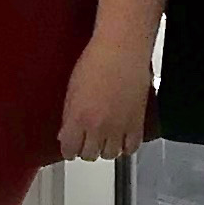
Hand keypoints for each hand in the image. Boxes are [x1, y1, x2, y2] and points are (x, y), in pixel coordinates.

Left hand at [57, 32, 151, 161]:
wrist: (122, 49)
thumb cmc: (96, 60)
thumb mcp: (72, 89)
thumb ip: (68, 116)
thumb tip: (66, 134)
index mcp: (77, 118)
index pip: (69, 149)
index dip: (69, 149)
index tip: (70, 146)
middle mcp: (98, 127)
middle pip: (89, 155)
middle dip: (86, 149)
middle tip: (86, 140)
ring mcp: (119, 128)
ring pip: (110, 155)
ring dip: (105, 148)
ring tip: (104, 137)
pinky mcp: (137, 124)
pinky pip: (131, 148)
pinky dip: (126, 146)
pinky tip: (122, 138)